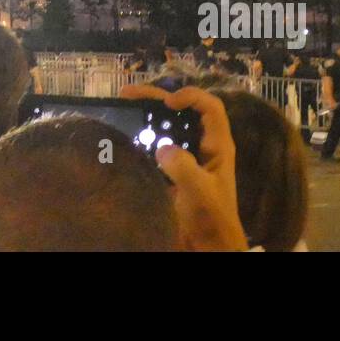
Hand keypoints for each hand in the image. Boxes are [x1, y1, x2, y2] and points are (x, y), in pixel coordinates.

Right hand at [120, 83, 247, 251]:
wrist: (206, 247)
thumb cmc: (211, 218)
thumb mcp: (200, 192)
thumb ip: (183, 167)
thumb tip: (162, 148)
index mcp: (217, 146)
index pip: (210, 108)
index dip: (192, 96)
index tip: (168, 102)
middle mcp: (202, 146)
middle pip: (183, 111)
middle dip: (157, 98)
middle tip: (127, 94)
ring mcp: (187, 157)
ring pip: (169, 125)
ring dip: (147, 113)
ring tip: (122, 104)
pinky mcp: (172, 170)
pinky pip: (157, 144)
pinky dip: (142, 134)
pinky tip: (124, 132)